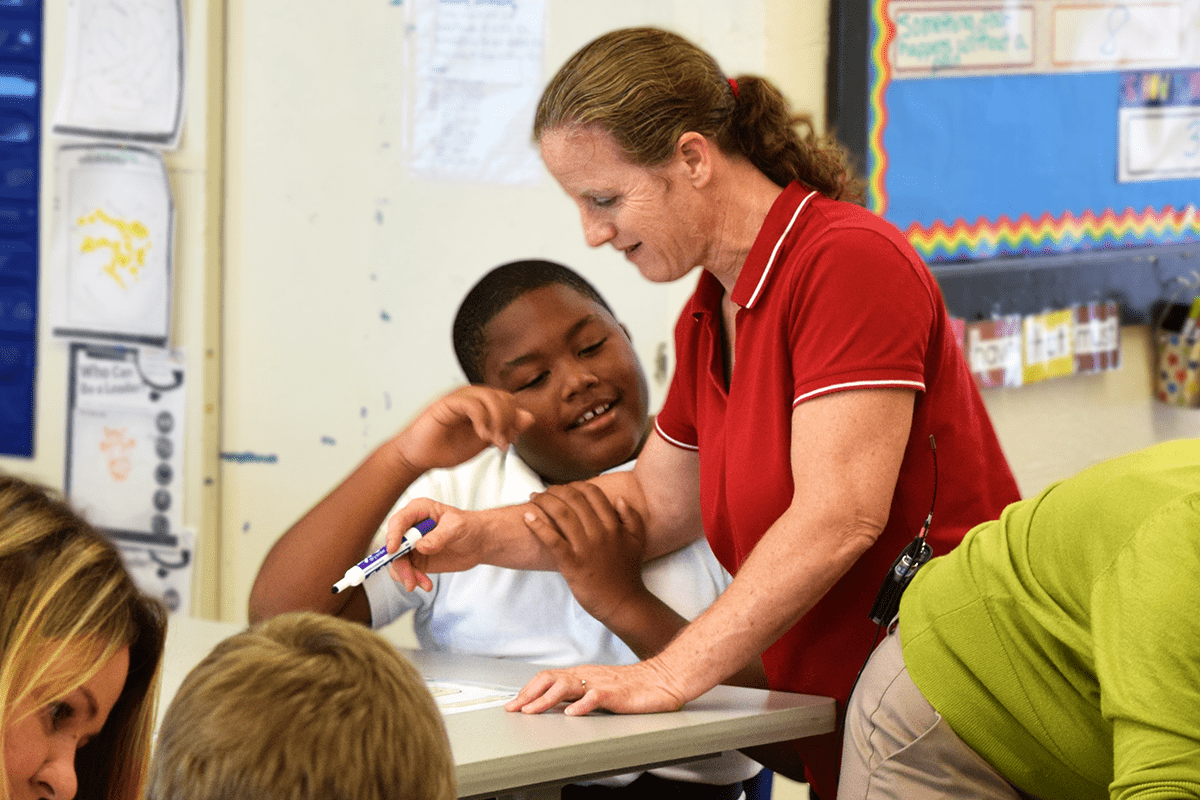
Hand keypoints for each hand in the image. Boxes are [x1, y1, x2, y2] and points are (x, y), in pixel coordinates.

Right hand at [384, 498, 486, 591]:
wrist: (479, 542)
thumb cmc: (469, 527)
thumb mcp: (457, 527)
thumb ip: (439, 536)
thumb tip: (420, 547)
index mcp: (418, 510)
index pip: (399, 521)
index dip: (393, 535)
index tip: (393, 550)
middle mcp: (411, 527)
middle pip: (394, 545)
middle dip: (399, 564)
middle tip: (410, 579)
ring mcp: (412, 545)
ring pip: (397, 562)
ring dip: (406, 575)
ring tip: (425, 584)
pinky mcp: (416, 560)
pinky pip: (406, 571)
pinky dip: (412, 579)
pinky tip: (426, 584)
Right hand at [392, 386, 533, 474]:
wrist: (419, 457)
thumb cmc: (448, 449)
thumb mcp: (484, 442)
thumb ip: (505, 429)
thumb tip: (530, 417)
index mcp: (482, 404)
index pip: (509, 401)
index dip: (515, 420)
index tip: (511, 441)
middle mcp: (471, 397)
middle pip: (503, 396)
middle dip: (509, 421)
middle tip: (503, 443)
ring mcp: (459, 398)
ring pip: (490, 397)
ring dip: (498, 420)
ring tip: (493, 440)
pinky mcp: (446, 403)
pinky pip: (472, 403)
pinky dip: (482, 419)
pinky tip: (482, 435)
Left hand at [504, 659, 687, 715]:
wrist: (663, 679)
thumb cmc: (633, 686)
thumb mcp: (599, 688)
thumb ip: (579, 693)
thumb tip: (555, 703)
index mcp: (582, 674)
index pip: (548, 677)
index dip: (528, 690)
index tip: (513, 704)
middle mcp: (587, 675)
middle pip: (550, 679)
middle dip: (528, 694)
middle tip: (513, 709)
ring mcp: (600, 683)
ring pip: (566, 687)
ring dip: (545, 700)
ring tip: (532, 711)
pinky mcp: (616, 693)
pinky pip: (595, 697)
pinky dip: (581, 706)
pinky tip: (571, 714)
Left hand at [525, 482, 647, 625]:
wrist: (622, 603)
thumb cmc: (628, 573)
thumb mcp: (638, 541)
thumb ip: (632, 518)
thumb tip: (619, 499)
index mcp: (614, 526)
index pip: (593, 494)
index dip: (576, 485)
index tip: (565, 487)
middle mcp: (600, 533)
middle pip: (574, 500)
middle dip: (556, 490)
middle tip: (544, 491)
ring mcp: (585, 548)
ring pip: (562, 515)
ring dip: (544, 502)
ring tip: (534, 498)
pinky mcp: (572, 564)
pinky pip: (552, 540)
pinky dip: (538, 526)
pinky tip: (527, 517)